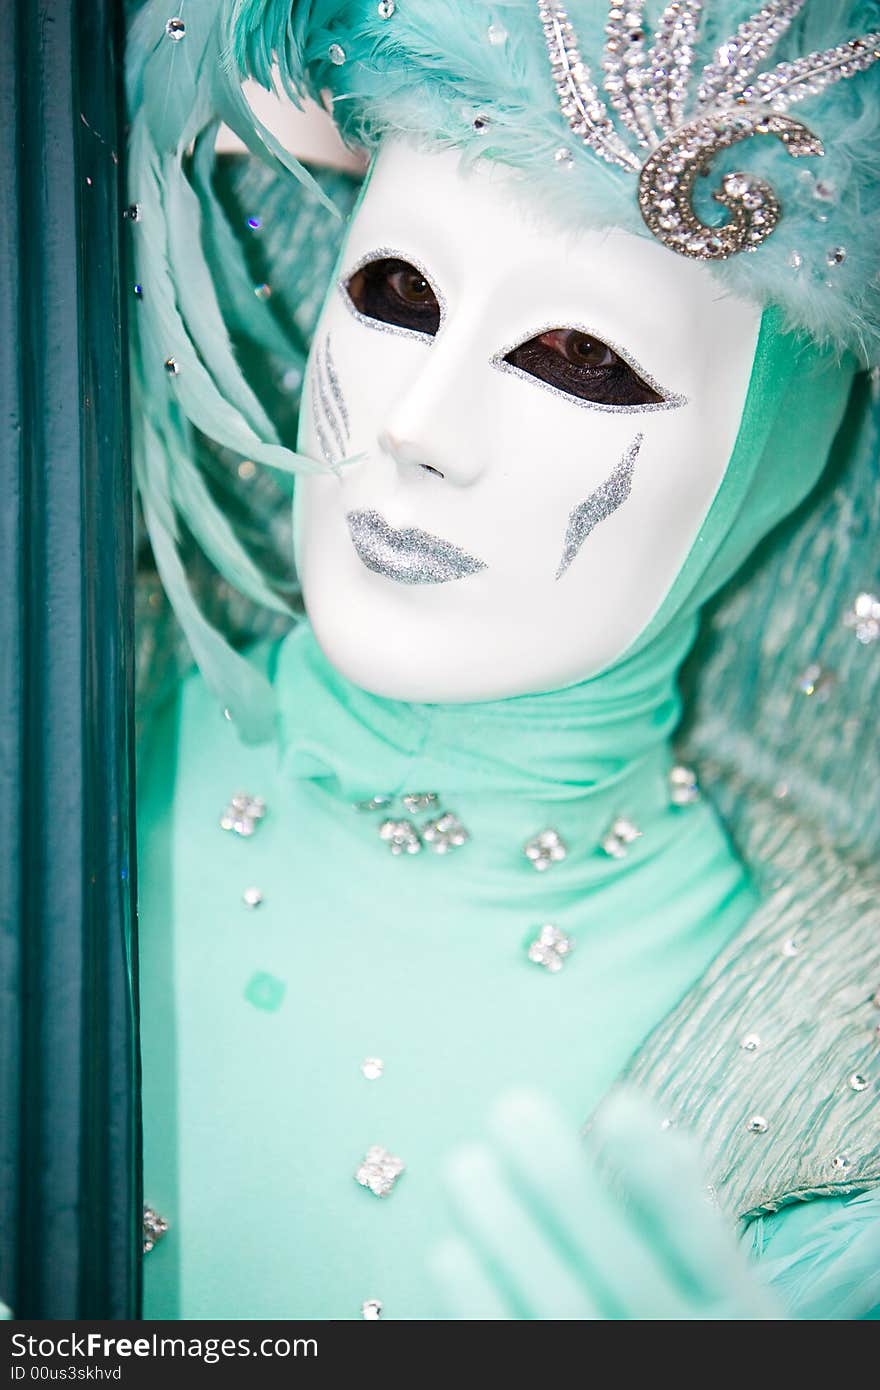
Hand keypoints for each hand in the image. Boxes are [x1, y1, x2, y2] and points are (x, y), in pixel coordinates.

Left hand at [427, 1086, 783, 1319]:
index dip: (663, 1178)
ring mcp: (618, 1377)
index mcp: (736, 1314)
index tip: (618, 1106)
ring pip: (562, 1306)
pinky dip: (478, 1301)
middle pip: (625, 1268)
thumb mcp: (713, 1285)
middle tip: (511, 1109)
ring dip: (506, 1229)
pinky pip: (511, 1349)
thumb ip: (686, 1214)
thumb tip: (655, 1132)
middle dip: (564, 1182)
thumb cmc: (676, 1323)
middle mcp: (680, 1349)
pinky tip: (450, 1250)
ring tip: (467, 1164)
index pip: (705, 1243)